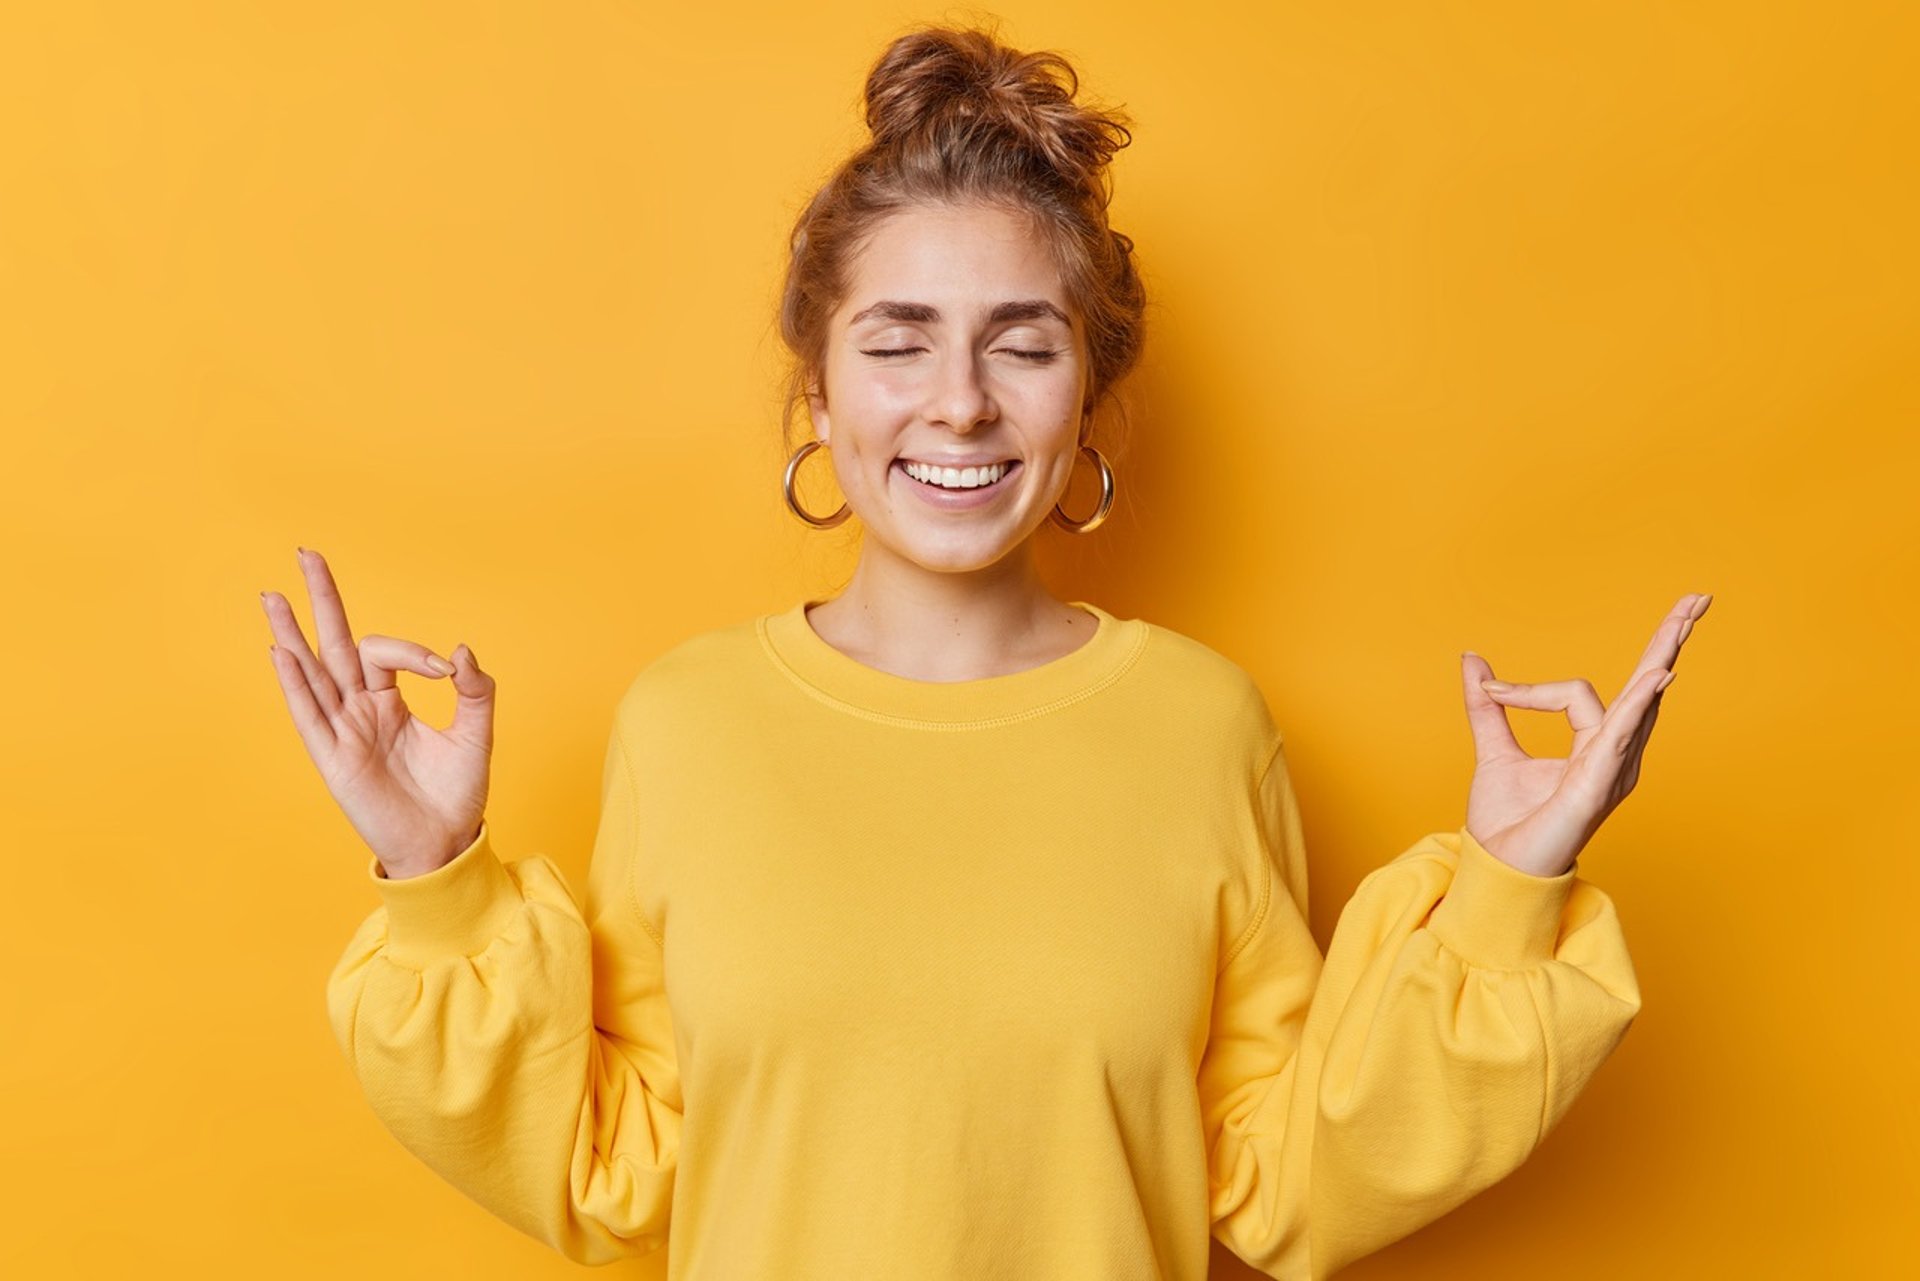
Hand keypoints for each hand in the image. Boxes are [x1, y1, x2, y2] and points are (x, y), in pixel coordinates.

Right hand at [260, 547, 495, 878]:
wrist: (447, 843)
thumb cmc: (458, 793)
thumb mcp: (476, 735)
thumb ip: (476, 692)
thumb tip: (461, 650)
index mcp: (388, 702)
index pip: (384, 655)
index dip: (411, 651)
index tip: (444, 669)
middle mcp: (359, 711)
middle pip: (333, 645)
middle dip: (322, 600)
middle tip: (306, 553)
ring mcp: (343, 733)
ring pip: (312, 674)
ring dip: (292, 634)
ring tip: (273, 595)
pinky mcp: (335, 760)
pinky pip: (311, 716)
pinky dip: (297, 685)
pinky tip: (282, 652)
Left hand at [1459, 592, 1712, 877]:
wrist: (1495, 869)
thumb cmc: (1507, 823)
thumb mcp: (1493, 752)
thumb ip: (1488, 707)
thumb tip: (1473, 661)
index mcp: (1594, 747)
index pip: (1575, 693)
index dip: (1527, 688)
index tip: (1490, 690)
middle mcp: (1613, 756)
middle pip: (1646, 689)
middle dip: (1669, 641)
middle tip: (1698, 598)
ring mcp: (1611, 772)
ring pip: (1640, 704)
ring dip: (1661, 657)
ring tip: (1685, 618)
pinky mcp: (1596, 788)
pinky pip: (1619, 737)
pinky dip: (1636, 705)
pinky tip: (1659, 676)